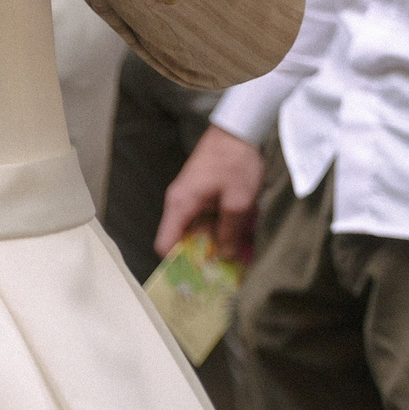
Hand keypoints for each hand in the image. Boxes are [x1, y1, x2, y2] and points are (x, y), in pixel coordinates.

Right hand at [156, 124, 266, 260]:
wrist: (238, 129)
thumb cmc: (234, 162)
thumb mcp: (239, 201)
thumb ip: (230, 231)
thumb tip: (223, 256)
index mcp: (180, 205)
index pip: (165, 244)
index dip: (178, 265)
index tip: (198, 280)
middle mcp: (179, 204)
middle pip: (182, 241)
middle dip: (203, 258)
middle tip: (226, 273)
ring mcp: (190, 198)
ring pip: (197, 231)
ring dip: (216, 244)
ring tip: (241, 257)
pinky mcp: (202, 194)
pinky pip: (207, 219)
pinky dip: (222, 230)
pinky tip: (243, 238)